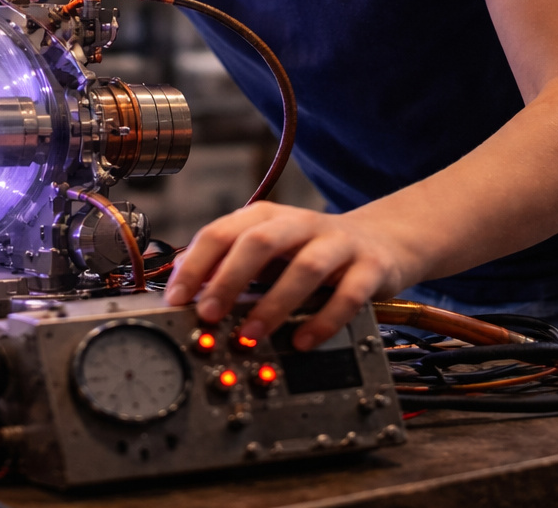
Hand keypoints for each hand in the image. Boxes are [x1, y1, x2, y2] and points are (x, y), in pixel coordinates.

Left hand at [163, 202, 411, 350]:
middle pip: (260, 242)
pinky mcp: (369, 267)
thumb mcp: (267, 251)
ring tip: (251, 333)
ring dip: (274, 303)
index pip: (222, 232)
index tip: (177, 297)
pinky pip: (348, 295)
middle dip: (229, 279)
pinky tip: (303, 341)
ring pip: (304, 268)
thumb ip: (227, 263)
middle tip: (209, 314)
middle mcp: (300, 224)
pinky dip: (323, 320)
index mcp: (267, 217)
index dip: (196, 265)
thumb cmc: (310, 251)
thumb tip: (179, 284)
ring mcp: (338, 243)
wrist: (380, 242)